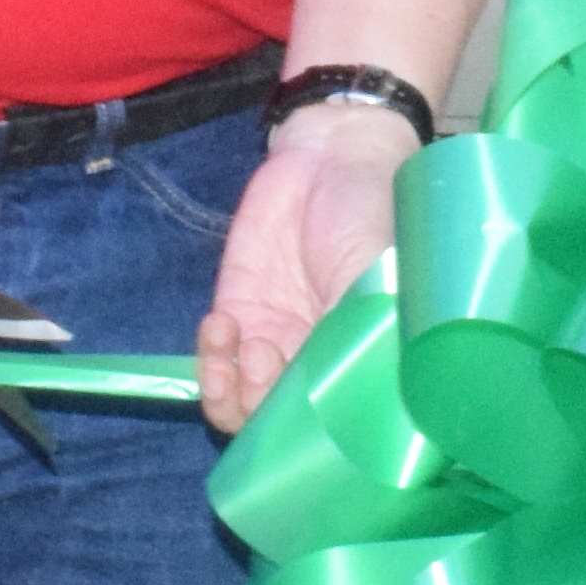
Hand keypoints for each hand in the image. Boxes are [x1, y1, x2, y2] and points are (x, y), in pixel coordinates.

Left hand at [203, 104, 420, 427]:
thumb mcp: (375, 275)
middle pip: (275, 424)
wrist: (333, 155)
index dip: (305, 429)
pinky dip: (210, 353)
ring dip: (228, 390)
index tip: (297, 402)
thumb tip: (345, 395)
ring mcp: (273, 340)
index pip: (327, 424)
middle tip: (265, 360)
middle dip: (260, 409)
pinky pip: (215, 356)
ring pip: (237, 402)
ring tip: (238, 349)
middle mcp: (315, 362)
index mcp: (359, 362)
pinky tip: (219, 323)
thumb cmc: (370, 215)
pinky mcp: (238, 310)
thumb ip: (356, 332)